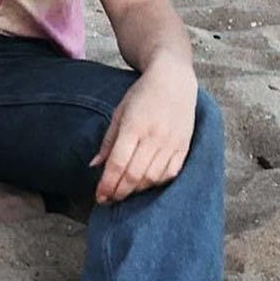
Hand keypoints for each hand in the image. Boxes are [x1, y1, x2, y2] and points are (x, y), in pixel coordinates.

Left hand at [90, 59, 197, 203]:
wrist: (174, 80)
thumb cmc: (142, 95)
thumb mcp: (119, 113)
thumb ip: (108, 141)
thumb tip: (95, 166)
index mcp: (134, 126)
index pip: (118, 164)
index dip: (107, 184)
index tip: (99, 196)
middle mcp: (154, 137)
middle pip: (135, 175)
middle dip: (119, 192)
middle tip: (108, 200)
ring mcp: (172, 143)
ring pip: (153, 178)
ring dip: (136, 190)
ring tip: (123, 192)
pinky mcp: (184, 147)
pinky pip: (170, 173)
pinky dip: (156, 183)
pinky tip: (144, 183)